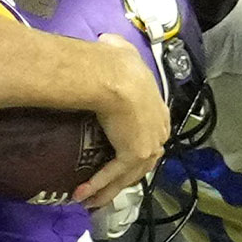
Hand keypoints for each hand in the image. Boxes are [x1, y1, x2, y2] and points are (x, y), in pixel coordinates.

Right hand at [74, 33, 168, 208]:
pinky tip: (82, 194)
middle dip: (124, 175)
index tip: (118, 155)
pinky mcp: (135, 155)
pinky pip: (114, 175)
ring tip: (90, 199)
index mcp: (158, 110)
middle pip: (143, 161)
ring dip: (109, 188)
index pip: (150, 135)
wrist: (114, 76)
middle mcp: (158, 131)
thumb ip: (117, 49)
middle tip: (104, 186)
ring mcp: (149, 145)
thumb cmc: (115, 63)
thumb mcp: (120, 50)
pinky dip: (98, 185)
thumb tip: (106, 43)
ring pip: (129, 175)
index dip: (135, 148)